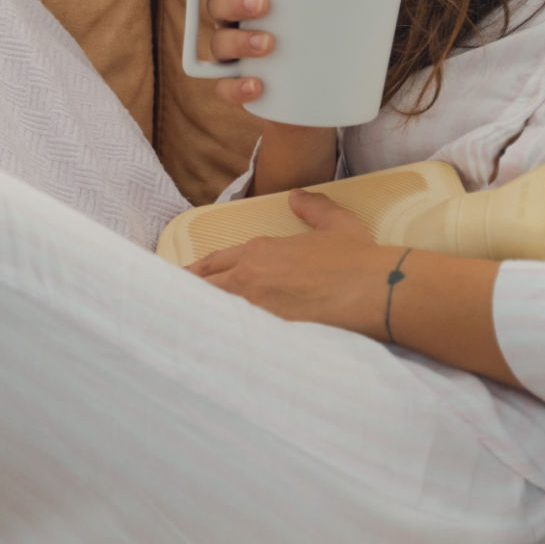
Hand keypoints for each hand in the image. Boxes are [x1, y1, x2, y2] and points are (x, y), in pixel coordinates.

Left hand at [184, 188, 392, 336]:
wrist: (375, 288)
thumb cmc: (358, 259)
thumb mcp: (336, 223)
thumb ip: (312, 207)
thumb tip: (297, 196)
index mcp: (261, 250)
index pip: (216, 261)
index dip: (197, 272)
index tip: (184, 280)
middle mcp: (250, 276)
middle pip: (204, 287)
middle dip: (187, 294)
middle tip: (169, 305)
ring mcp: (255, 306)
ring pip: (212, 311)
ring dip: (198, 316)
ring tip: (180, 327)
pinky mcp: (266, 332)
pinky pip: (231, 335)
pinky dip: (217, 338)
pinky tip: (205, 347)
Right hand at [199, 0, 409, 112]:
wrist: (321, 91)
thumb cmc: (325, 25)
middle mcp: (232, 21)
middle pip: (214, 5)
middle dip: (232, 1)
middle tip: (264, 4)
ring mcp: (234, 56)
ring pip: (217, 45)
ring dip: (238, 41)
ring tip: (270, 43)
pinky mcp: (242, 88)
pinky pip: (224, 89)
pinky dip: (235, 87)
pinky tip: (257, 85)